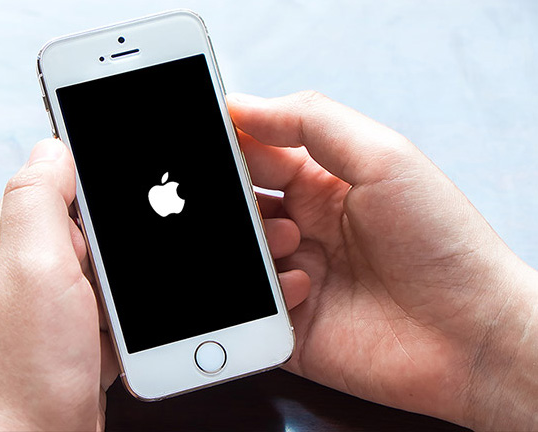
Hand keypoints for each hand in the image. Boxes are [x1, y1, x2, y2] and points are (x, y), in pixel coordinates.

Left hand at [0, 138, 308, 430]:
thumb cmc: (26, 369)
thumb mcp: (30, 269)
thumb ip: (37, 200)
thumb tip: (53, 144)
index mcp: (24, 232)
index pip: (67, 169)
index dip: (107, 143)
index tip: (152, 124)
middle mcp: (43, 259)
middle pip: (105, 209)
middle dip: (155, 199)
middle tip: (205, 187)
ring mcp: (69, 294)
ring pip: (123, 250)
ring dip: (164, 243)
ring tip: (214, 237)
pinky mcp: (90, 325)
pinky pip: (130, 291)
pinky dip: (160, 285)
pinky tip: (190, 284)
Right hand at [229, 92, 537, 429]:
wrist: (474, 335)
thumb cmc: (443, 242)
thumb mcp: (384, 157)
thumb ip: (311, 122)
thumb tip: (241, 105)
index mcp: (321, 186)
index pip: (256, 157)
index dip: (231, 147)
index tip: (209, 143)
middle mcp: (304, 230)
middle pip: (240, 207)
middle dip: (234, 201)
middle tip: (238, 199)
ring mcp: (295, 278)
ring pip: (238, 256)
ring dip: (253, 243)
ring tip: (291, 240)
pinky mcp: (290, 328)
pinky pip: (249, 311)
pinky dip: (267, 294)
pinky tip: (307, 288)